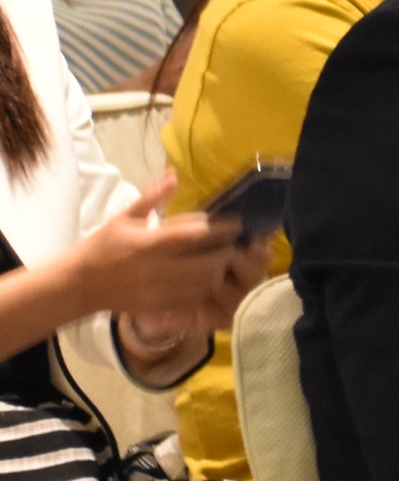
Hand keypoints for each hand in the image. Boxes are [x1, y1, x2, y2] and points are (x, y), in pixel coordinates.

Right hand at [80, 175, 262, 329]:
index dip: (220, 230)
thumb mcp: (125, 218)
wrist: (78, 285)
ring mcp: (159, 291)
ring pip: (204, 284)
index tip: (236, 223)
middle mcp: (156, 269)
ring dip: (219, 270)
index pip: (194, 236)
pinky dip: (206, 287)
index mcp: (148, 244)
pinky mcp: (159, 306)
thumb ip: (153, 198)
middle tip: (234, 243)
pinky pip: (193, 299)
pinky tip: (207, 277)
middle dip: (226, 252)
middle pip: (207, 263)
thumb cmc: (102, 247)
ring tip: (223, 259)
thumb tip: (174, 174)